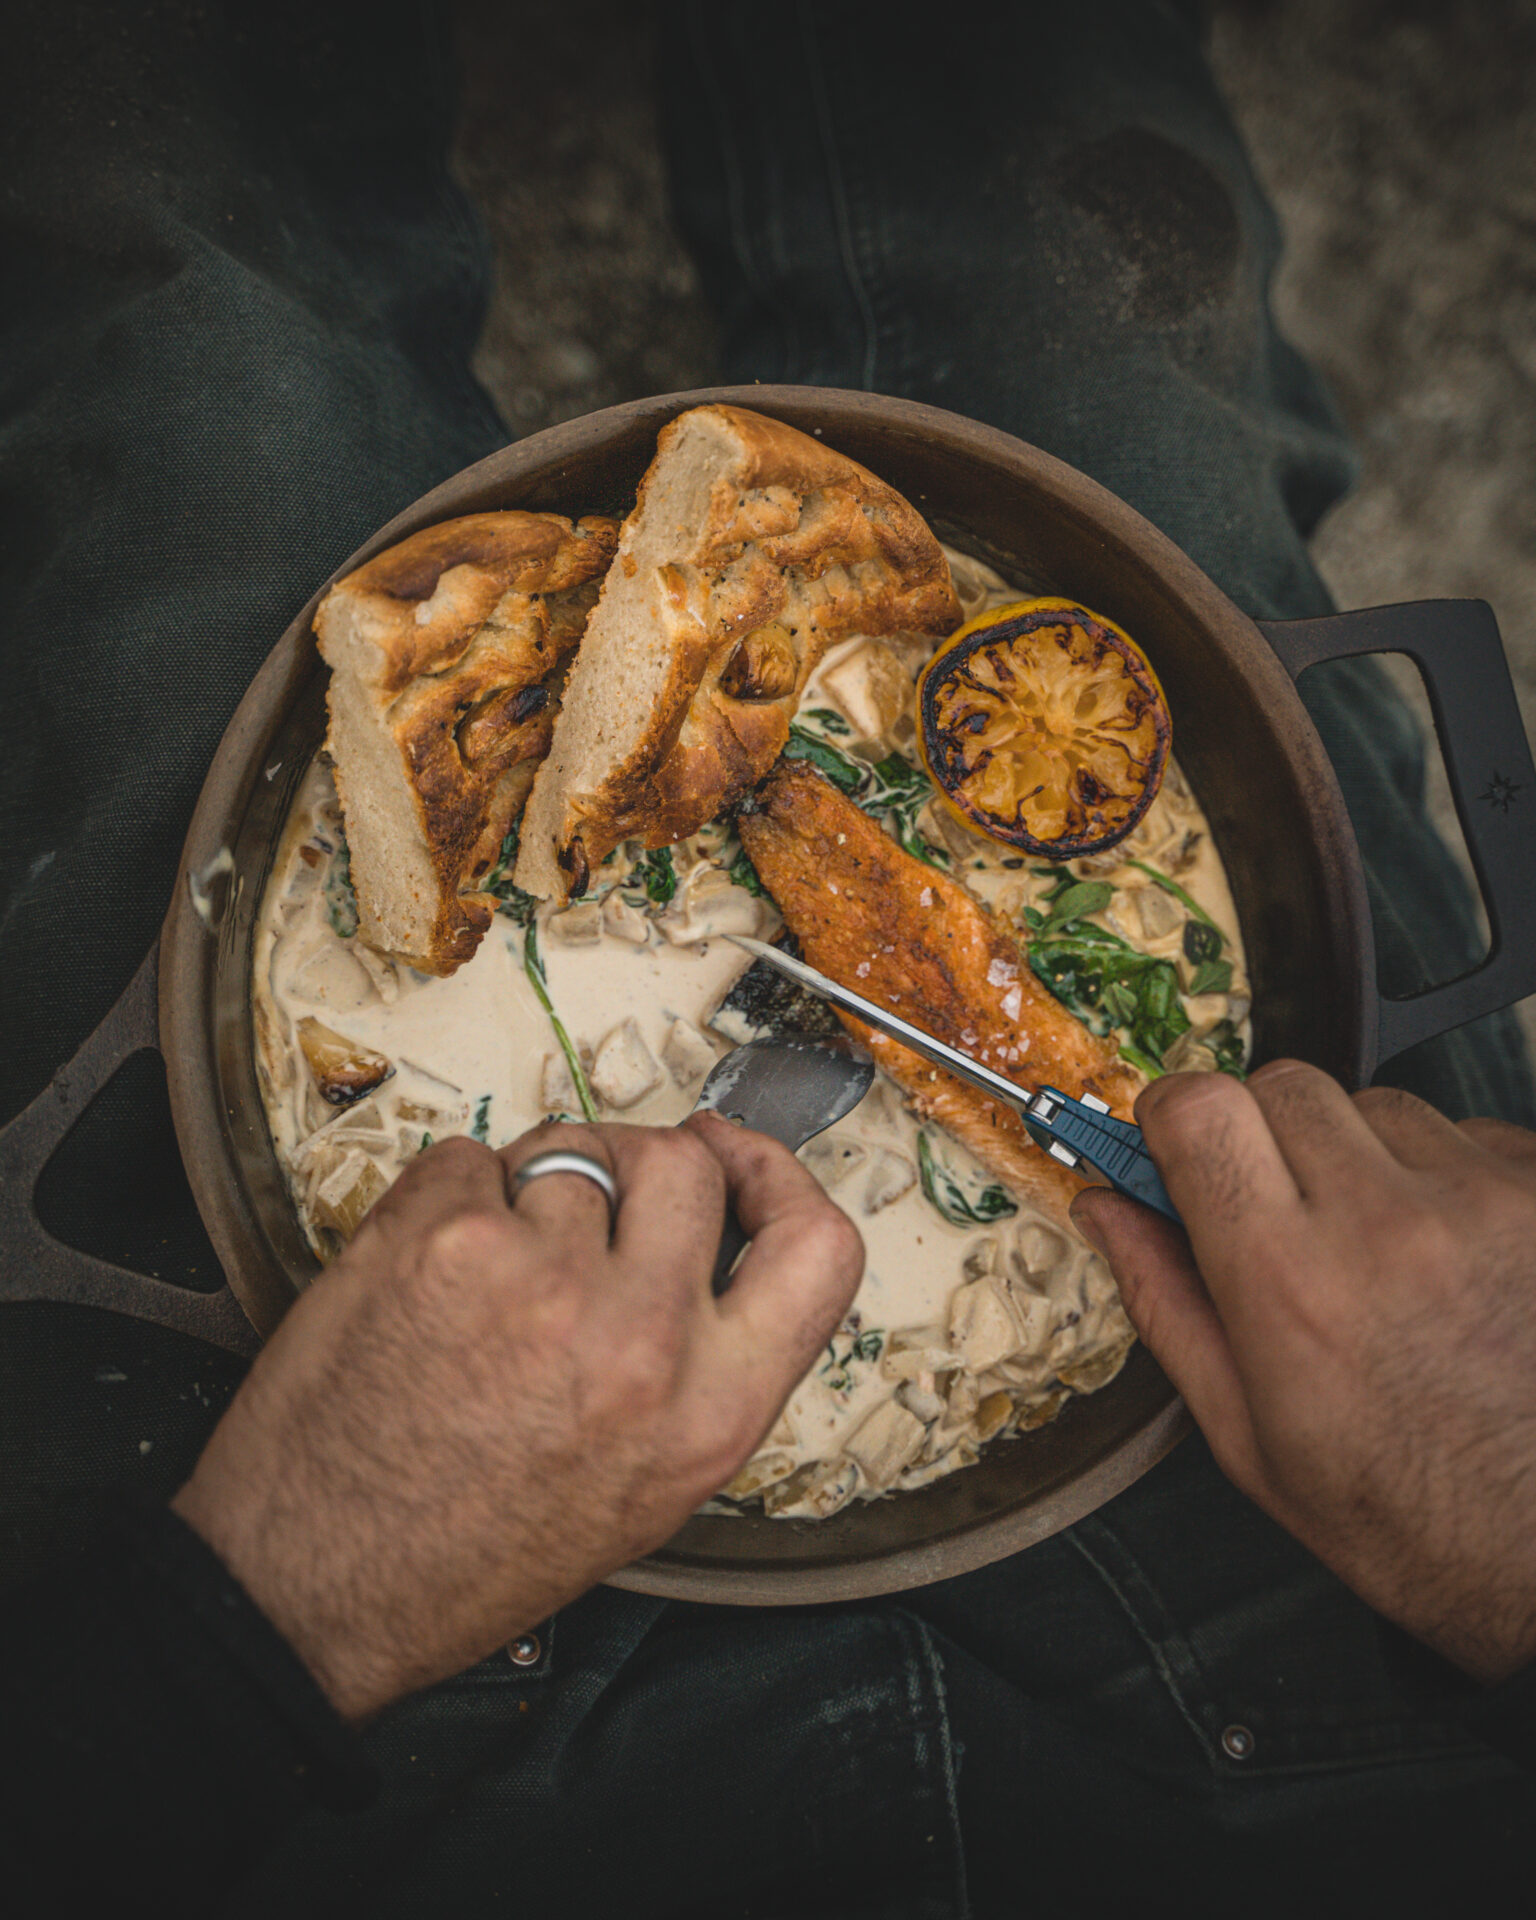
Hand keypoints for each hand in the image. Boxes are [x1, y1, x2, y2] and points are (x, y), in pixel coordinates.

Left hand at [173, 1116, 862, 1719]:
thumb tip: (718, 1238)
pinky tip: (431, 1276)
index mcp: (709, 1414)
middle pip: (686, 1163)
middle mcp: (639, 1339)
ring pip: (568, 1151)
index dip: (782, 1180)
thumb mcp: (647, 1488)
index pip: (822, 1247)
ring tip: (487, 1278)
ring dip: (532, 1189)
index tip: (742, 1160)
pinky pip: (470, 1156)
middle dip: (639, 1164)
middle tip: (595, 1198)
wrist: (310, 1587)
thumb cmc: (466, 1551)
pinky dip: (451, 1196)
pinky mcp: (440, 1241)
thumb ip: (705, 1363)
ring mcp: (538, 1278)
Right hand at [1071, 1062, 1535, 1683]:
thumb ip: (1166, 1304)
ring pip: (1378, 1104)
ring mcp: (1484, 1201)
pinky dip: (1446, 1178)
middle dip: (1260, 1134)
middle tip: (1277, 1210)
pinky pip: (1470, 1135)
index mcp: (1292, 1286)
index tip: (1172, 1148)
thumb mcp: (1253, 1440)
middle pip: (1281, 1086)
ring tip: (1384, 1252)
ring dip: (1360, 1156)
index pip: (1200, 1110)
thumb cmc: (1423, 1521)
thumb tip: (1108, 1211)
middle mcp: (1389, 1225)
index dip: (1172, 1117)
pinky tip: (1454, 1260)